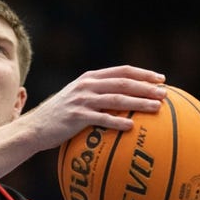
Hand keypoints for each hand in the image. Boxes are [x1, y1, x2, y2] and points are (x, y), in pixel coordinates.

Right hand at [24, 66, 166, 148]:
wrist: (35, 128)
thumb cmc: (60, 116)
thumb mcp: (78, 98)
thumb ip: (98, 95)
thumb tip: (124, 101)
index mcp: (90, 78)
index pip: (122, 71)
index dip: (143, 73)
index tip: (161, 79)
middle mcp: (87, 85)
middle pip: (123, 83)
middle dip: (146, 87)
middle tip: (165, 93)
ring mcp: (81, 100)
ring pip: (117, 99)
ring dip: (139, 103)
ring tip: (156, 108)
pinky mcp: (76, 117)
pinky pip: (101, 119)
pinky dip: (117, 122)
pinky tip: (131, 127)